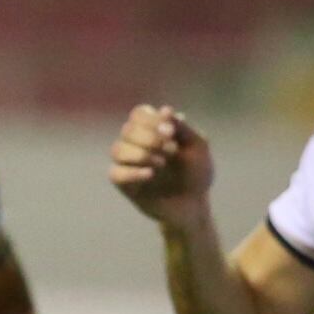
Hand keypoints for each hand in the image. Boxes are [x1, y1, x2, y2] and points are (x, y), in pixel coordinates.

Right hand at [109, 103, 214, 227]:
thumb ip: (182, 128)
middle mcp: (136, 144)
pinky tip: (150, 174)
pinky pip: (115, 173)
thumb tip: (165, 109)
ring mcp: (128, 163)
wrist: (194, 204)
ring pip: (117, 150)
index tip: (170, 131)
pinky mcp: (124, 183)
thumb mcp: (197, 147)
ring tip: (162, 164)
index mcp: (152, 130)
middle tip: (172, 150)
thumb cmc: (197, 173)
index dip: (150, 120)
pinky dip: (133, 172)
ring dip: (141, 154)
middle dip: (149, 138)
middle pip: (127, 130)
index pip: (139, 114)